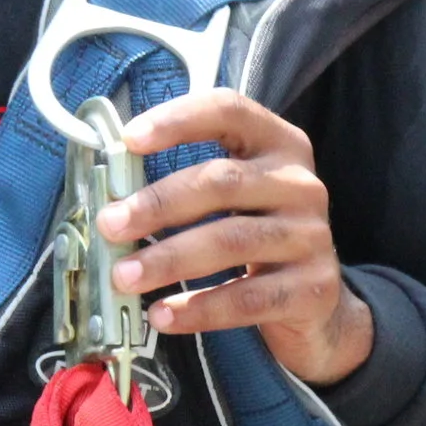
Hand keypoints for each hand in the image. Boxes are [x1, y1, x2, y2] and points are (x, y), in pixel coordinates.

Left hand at [95, 88, 372, 386]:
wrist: (316, 300)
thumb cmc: (256, 232)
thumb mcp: (234, 196)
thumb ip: (185, 184)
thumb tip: (108, 198)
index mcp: (278, 143)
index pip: (228, 110)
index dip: (178, 121)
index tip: (129, 140)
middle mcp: (300, 183)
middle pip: (223, 181)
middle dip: (158, 204)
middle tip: (109, 225)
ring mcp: (312, 235)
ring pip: (231, 241)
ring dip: (169, 259)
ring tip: (124, 277)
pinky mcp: (314, 287)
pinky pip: (248, 298)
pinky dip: (199, 308)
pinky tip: (162, 314)